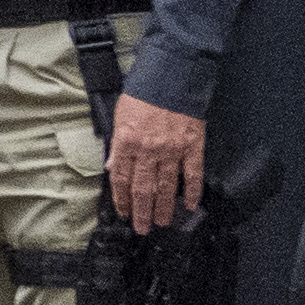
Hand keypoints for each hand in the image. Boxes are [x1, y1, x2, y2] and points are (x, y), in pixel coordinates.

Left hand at [107, 95, 206, 232]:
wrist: (173, 76)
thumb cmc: (143, 94)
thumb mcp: (119, 116)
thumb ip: (116, 145)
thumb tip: (112, 166)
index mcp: (127, 142)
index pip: (121, 178)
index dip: (121, 198)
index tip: (123, 212)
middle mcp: (149, 150)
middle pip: (143, 188)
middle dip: (141, 211)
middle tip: (141, 228)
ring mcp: (172, 150)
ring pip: (166, 186)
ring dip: (163, 207)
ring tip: (161, 222)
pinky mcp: (193, 146)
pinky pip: (193, 174)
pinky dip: (192, 191)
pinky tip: (190, 205)